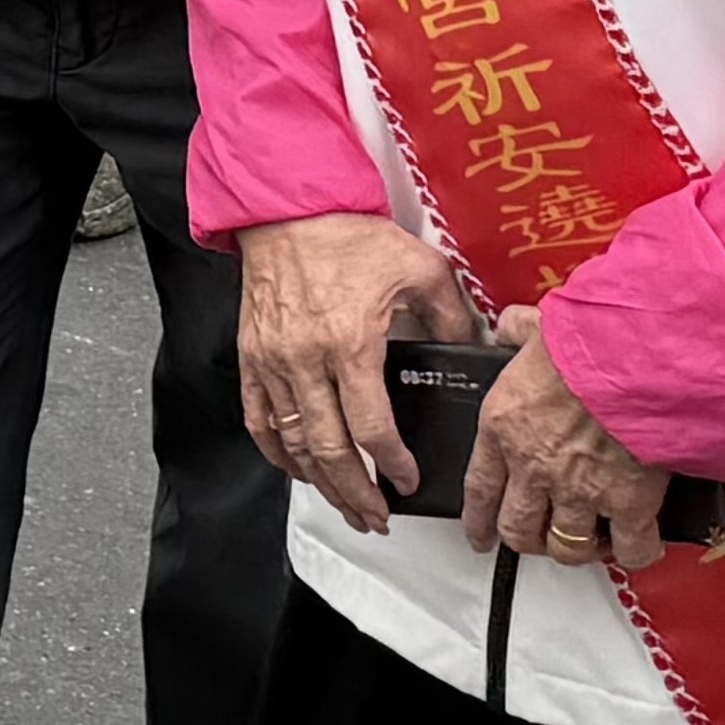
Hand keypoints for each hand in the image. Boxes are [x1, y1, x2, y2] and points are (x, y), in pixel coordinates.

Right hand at [236, 212, 480, 534]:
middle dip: (356, 494)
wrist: (287, 210)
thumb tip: (473, 349)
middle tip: (376, 515)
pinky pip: (259, 419)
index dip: (393, 466)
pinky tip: (296, 468)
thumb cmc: (346, 235)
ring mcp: (272, 361)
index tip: (408, 481)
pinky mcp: (251, 356)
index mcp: (350, 344)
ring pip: (292, 444)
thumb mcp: (420, 268)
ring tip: (343, 502)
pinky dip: (276, 452)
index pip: (371, 429)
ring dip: (318, 483)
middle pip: (328, 451)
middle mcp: (306, 360)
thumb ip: (452, 316)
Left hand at [460, 311, 676, 572]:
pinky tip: (636, 543)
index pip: (479, 489)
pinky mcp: (629, 502)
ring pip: (567, 546)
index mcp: (504, 427)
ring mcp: (581, 490)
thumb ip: (516, 331)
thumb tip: (511, 327)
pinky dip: (634, 552)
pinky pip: (630, 549)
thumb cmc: (587, 341)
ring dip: (574, 548)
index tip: (480, 536)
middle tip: (537, 539)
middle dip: (525, 540)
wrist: (635, 360)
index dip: (477, 521)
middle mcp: (535, 466)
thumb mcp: (534, 328)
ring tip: (586, 541)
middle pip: (517, 529)